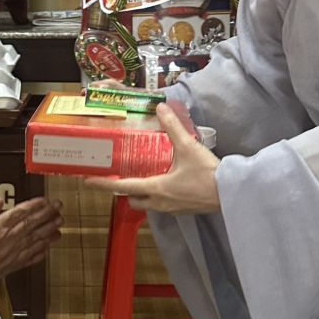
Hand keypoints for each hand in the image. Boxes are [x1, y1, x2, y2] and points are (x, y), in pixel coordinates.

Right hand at [0, 197, 63, 280]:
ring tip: (60, 223)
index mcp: (0, 225)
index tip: (46, 200)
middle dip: (49, 213)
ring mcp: (16, 252)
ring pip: (38, 238)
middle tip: (59, 207)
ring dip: (51, 230)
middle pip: (35, 223)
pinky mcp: (15, 265)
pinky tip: (49, 246)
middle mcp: (12, 238)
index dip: (37, 204)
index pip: (23, 211)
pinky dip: (43, 250)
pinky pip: (34, 256)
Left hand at [87, 103, 220, 213]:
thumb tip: (160, 108)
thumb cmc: (207, 173)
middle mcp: (159, 202)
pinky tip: (165, 182)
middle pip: (132, 199)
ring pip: (147, 204)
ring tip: (142, 177)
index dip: (102, 183)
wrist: (231, 193)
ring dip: (141, 194)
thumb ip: (172, 127)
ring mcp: (171, 209)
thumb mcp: (188, 147)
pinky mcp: (182, 210)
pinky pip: (161, 204)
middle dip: (124, 191)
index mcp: (156, 188)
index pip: (122, 187)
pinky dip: (156, 195)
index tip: (87, 180)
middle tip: (120, 176)